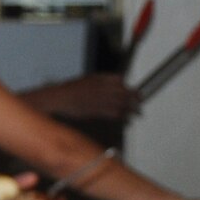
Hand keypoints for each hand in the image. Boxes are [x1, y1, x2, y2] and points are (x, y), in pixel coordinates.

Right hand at [24, 73, 140, 120]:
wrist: (59, 98)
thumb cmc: (70, 90)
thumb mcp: (87, 80)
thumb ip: (101, 81)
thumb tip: (116, 83)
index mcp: (100, 78)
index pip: (120, 81)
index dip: (129, 88)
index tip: (134, 92)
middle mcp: (103, 87)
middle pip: (124, 92)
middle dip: (135, 98)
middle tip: (140, 103)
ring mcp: (101, 98)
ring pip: (122, 103)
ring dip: (132, 109)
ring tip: (138, 113)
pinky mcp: (97, 109)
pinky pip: (114, 113)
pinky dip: (123, 117)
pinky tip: (128, 121)